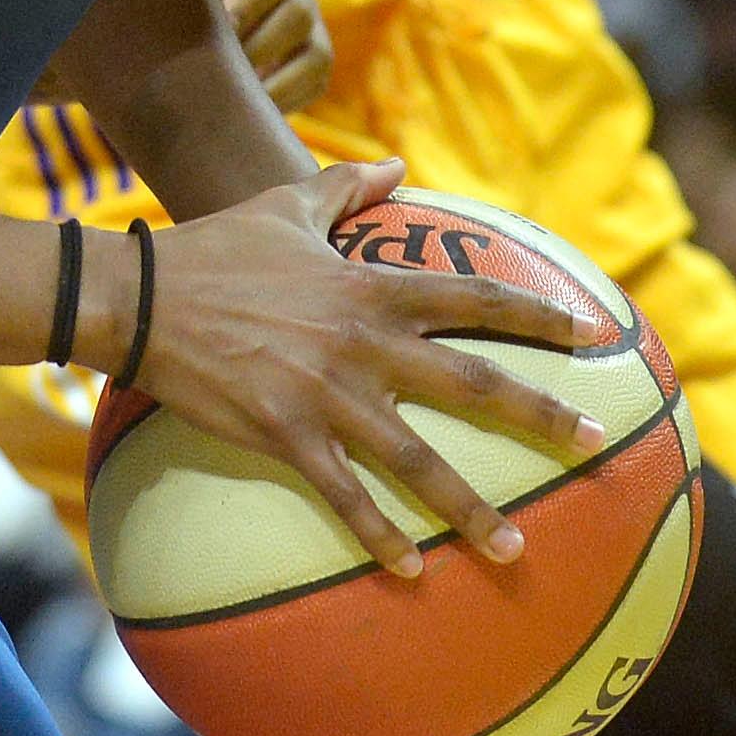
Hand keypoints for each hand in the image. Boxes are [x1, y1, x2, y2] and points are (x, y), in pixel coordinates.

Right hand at [121, 157, 612, 576]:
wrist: (141, 298)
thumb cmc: (216, 248)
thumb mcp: (285, 205)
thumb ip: (345, 187)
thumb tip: (394, 165)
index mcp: (371, 288)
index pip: (472, 298)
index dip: (533, 314)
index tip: (586, 332)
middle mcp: (363, 344)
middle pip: (471, 383)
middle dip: (540, 415)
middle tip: (594, 443)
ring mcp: (326, 395)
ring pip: (417, 460)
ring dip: (471, 508)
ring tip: (517, 548)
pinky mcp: (284, 435)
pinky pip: (344, 496)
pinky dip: (379, 536)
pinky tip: (412, 571)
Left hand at [213, 0, 331, 114]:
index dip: (252, 1)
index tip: (221, 27)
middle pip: (299, 13)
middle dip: (259, 48)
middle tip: (222, 72)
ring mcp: (312, 16)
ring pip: (316, 52)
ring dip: (275, 82)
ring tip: (236, 100)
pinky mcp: (315, 55)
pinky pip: (314, 81)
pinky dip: (284, 100)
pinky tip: (249, 111)